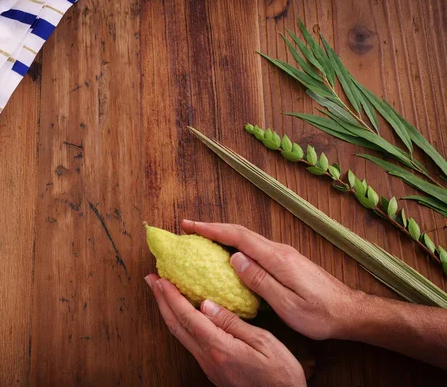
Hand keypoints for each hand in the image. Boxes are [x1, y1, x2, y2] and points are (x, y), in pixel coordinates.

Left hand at [145, 274, 305, 386]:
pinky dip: (180, 322)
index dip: (172, 296)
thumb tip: (206, 304)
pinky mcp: (212, 369)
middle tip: (150, 280)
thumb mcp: (264, 342)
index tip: (160, 279)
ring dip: (168, 311)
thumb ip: (233, 323)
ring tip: (161, 293)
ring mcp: (208, 365)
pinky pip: (189, 341)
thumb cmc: (281, 374)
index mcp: (219, 348)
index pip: (188, 317)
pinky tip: (183, 313)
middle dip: (161, 301)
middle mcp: (207, 358)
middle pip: (176, 325)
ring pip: (180, 335)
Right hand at [181, 220, 361, 340]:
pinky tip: (228, 256)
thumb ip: (260, 280)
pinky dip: (236, 246)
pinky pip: (255, 248)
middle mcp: (279, 250)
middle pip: (240, 233)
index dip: (211, 229)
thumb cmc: (320, 313)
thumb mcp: (287, 303)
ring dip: (224, 237)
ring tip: (202, 241)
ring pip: (247, 240)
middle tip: (189, 229)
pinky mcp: (287, 261)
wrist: (350, 312)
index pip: (238, 237)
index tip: (189, 225)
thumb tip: (234, 258)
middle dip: (213, 229)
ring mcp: (284, 254)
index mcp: (277, 258)